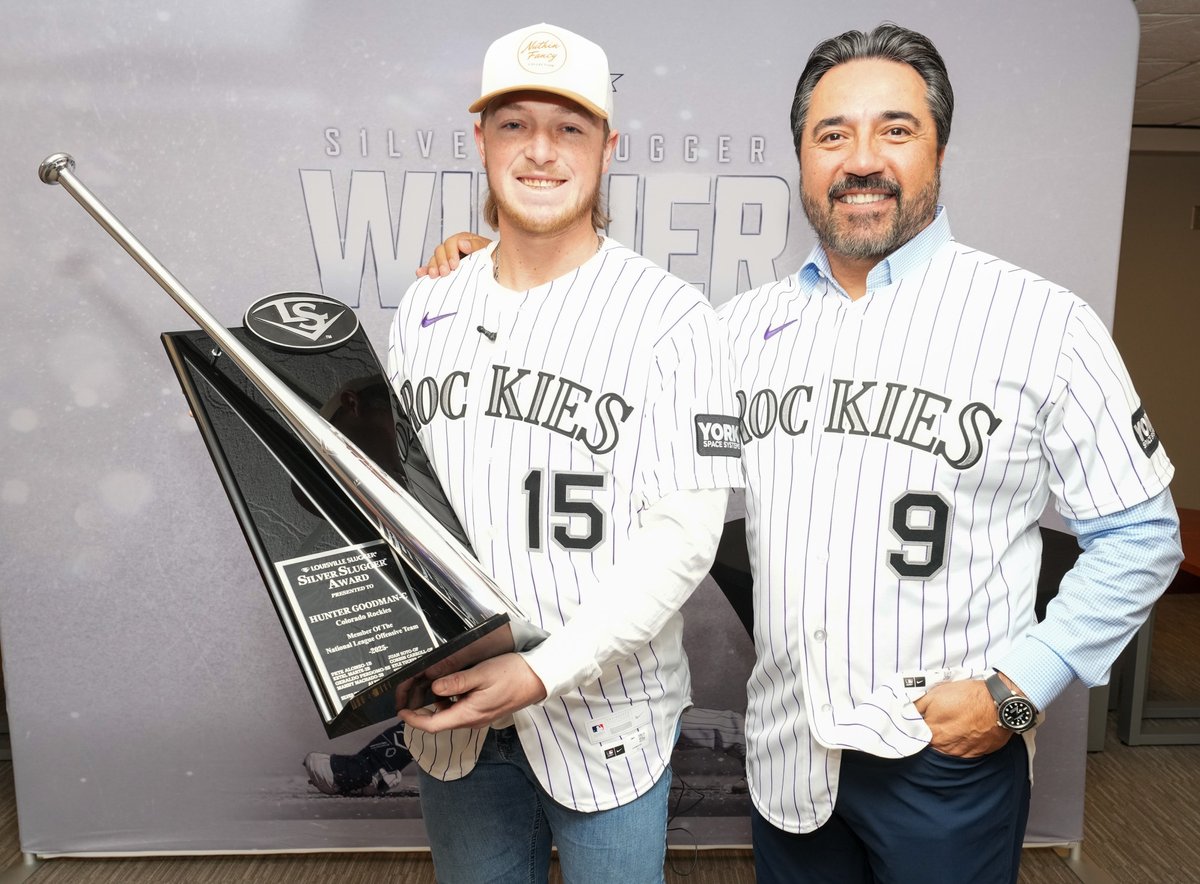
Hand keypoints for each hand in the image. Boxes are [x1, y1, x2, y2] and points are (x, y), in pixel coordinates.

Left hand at [398, 652, 546, 732]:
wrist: (539, 679)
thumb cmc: (512, 674)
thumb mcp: (482, 674)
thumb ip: (456, 682)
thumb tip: (434, 687)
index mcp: (468, 715)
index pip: (433, 725)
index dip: (414, 720)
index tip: (400, 710)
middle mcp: (472, 720)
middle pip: (440, 720)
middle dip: (423, 709)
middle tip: (412, 690)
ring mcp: (480, 716)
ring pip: (450, 713)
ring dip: (438, 702)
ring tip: (431, 682)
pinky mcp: (486, 710)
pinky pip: (462, 708)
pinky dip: (451, 699)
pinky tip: (453, 683)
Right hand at [416, 231, 492, 277]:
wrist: (496, 270)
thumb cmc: (493, 258)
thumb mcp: (487, 250)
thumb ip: (475, 246)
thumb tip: (462, 243)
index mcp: (463, 240)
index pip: (451, 242)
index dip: (451, 253)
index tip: (455, 265)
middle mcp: (453, 248)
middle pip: (440, 250)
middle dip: (441, 262)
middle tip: (445, 273)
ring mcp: (447, 258)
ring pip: (434, 259)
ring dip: (432, 267)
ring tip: (434, 276)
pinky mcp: (443, 269)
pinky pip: (431, 268)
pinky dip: (425, 270)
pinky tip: (420, 274)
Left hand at [913, 679, 1011, 756]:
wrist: (998, 703)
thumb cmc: (967, 697)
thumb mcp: (936, 694)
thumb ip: (918, 707)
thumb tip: (906, 714)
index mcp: (933, 732)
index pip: (916, 738)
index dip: (916, 730)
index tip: (918, 724)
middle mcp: (945, 747)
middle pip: (931, 745)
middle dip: (931, 736)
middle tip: (938, 724)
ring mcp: (961, 752)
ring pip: (946, 751)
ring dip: (946, 742)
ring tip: (952, 728)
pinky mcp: (976, 754)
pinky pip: (963, 753)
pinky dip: (960, 746)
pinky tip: (963, 734)